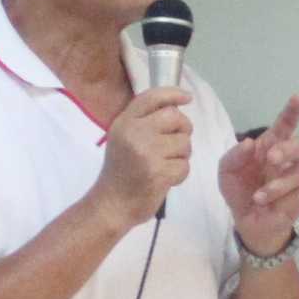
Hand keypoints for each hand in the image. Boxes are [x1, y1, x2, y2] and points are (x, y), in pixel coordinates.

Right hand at [93, 86, 193, 224]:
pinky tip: (165, 180)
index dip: (173, 93)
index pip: (152, 97)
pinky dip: (179, 174)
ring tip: (165, 165)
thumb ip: (143, 121)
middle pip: (175, 117)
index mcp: (124, 122)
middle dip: (183, 129)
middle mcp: (134, 133)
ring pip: (184, 143)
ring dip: (181, 156)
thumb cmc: (120, 172)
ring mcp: (146, 152)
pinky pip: (184, 166)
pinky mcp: (158, 172)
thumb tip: (176, 107)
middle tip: (176, 144)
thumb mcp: (122, 138)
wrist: (111, 205)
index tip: (187, 97)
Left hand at [222, 96, 298, 253]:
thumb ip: (234, 155)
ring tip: (259, 194)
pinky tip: (261, 201)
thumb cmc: (240, 189)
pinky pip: (293, 194)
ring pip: (297, 173)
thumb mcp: (227, 170)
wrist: (247, 222)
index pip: (285, 126)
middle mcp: (288, 160)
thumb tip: (249, 144)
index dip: (292, 112)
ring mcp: (297, 179)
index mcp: (271, 146)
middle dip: (289, 149)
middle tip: (272, 157)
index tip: (298, 98)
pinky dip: (274, 197)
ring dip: (276, 183)